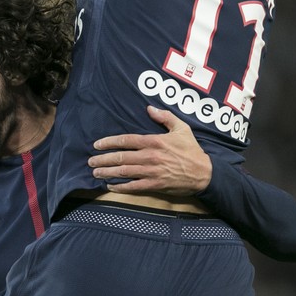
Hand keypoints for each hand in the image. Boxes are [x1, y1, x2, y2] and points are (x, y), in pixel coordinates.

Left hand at [88, 106, 211, 194]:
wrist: (204, 173)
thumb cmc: (192, 150)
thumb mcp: (182, 129)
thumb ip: (165, 117)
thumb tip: (149, 108)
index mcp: (154, 141)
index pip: (126, 140)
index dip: (109, 142)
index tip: (97, 145)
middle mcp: (150, 156)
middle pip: (120, 157)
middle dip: (103, 159)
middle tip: (91, 161)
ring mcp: (151, 172)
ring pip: (124, 172)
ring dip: (107, 172)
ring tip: (95, 172)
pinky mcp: (155, 185)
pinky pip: (133, 186)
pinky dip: (120, 187)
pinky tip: (110, 186)